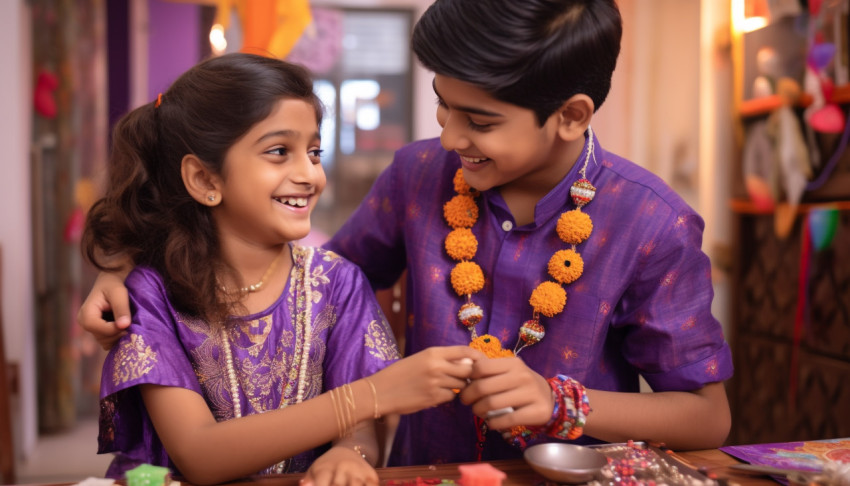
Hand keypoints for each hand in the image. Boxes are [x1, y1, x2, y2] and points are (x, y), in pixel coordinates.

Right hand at [77, 270, 131, 349]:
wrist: (111, 283)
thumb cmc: (114, 285)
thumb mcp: (119, 293)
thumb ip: (121, 308)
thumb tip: (124, 326)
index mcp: (86, 314)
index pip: (99, 329)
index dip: (114, 329)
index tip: (127, 323)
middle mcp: (85, 324)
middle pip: (103, 338)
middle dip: (119, 333)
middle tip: (131, 323)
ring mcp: (92, 330)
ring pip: (107, 342)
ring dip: (120, 335)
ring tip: (128, 323)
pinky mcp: (99, 333)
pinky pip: (109, 342)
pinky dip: (119, 337)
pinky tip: (125, 327)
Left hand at [301, 445, 377, 485]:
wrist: (348, 450)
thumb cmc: (327, 468)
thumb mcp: (314, 471)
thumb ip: (308, 481)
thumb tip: (304, 485)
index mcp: (325, 468)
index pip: (322, 483)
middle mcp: (343, 467)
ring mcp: (358, 471)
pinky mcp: (371, 475)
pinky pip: (371, 485)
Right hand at [369, 346, 483, 415]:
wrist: (380, 391)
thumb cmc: (399, 373)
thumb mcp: (420, 359)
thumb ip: (442, 359)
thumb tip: (468, 363)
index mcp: (433, 352)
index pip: (465, 351)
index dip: (477, 357)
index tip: (482, 362)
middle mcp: (437, 366)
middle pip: (468, 370)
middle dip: (469, 375)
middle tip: (464, 378)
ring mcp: (436, 383)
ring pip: (460, 385)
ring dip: (457, 387)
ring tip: (443, 386)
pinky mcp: (433, 398)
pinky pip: (450, 397)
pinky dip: (446, 397)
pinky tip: (434, 395)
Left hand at [459, 356, 553, 430]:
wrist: (549, 398)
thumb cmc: (521, 384)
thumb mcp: (508, 371)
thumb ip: (488, 370)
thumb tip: (462, 370)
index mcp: (513, 363)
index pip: (480, 367)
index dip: (468, 378)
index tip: (465, 386)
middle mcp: (522, 376)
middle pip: (482, 387)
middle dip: (468, 397)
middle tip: (467, 402)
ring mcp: (531, 393)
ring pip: (492, 404)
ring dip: (478, 411)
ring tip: (478, 412)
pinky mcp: (536, 411)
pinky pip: (506, 420)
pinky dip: (493, 423)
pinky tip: (491, 423)